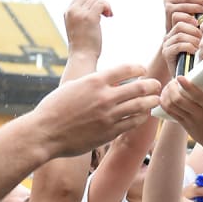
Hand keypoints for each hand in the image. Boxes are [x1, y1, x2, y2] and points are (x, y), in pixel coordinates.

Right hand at [33, 64, 161, 157]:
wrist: (45, 133)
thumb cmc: (54, 108)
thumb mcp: (73, 87)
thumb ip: (92, 83)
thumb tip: (106, 80)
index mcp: (95, 81)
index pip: (125, 69)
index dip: (138, 68)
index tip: (142, 70)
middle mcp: (104, 97)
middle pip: (138, 87)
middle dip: (151, 85)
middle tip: (157, 85)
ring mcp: (108, 115)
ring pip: (139, 106)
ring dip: (150, 101)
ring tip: (155, 99)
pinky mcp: (109, 132)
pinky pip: (132, 123)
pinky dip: (140, 117)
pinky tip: (142, 115)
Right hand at [64, 0, 111, 59]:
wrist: (81, 57)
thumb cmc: (82, 46)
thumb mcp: (77, 27)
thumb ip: (81, 15)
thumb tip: (96, 5)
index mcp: (68, 12)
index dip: (92, 1)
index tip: (98, 12)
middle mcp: (72, 11)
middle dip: (99, 2)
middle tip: (105, 14)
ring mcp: (80, 14)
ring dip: (105, 6)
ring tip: (108, 15)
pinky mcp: (90, 18)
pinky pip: (101, 4)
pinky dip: (108, 7)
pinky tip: (110, 16)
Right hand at [160, 15, 202, 70]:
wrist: (182, 75)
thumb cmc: (193, 58)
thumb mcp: (196, 42)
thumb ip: (198, 32)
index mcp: (175, 31)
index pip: (179, 16)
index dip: (189, 17)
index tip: (200, 23)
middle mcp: (169, 36)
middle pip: (180, 25)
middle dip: (193, 30)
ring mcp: (167, 45)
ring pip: (179, 35)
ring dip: (192, 39)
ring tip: (200, 46)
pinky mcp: (167, 54)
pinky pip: (178, 46)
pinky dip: (189, 47)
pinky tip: (195, 51)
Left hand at [160, 77, 202, 161]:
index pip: (197, 95)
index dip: (186, 85)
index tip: (180, 77)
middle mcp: (199, 114)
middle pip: (178, 100)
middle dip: (171, 88)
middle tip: (173, 81)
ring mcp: (190, 121)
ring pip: (171, 106)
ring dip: (166, 94)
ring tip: (168, 87)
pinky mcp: (184, 125)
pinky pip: (170, 113)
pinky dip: (165, 103)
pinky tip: (164, 97)